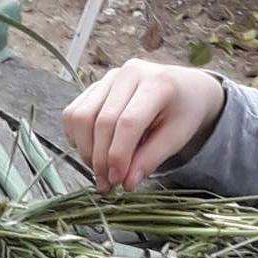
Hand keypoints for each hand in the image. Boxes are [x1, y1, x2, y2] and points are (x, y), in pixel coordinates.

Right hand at [63, 58, 225, 188]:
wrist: (184, 88)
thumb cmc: (183, 113)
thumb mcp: (176, 138)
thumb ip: (150, 159)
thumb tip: (126, 183)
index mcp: (157, 83)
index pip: (128, 123)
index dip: (118, 156)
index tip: (118, 181)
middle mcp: (129, 73)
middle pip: (101, 122)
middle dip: (100, 159)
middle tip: (107, 184)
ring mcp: (109, 77)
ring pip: (80, 117)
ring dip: (85, 150)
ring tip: (99, 169)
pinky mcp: (95, 85)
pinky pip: (72, 114)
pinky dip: (76, 138)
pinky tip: (92, 150)